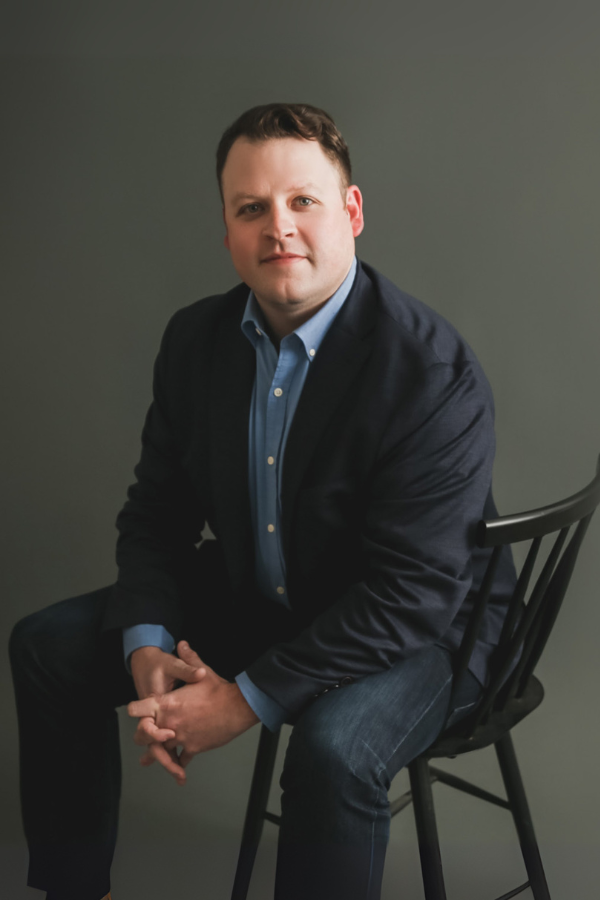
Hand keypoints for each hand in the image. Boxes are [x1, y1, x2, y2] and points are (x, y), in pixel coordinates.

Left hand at [128, 642, 258, 784]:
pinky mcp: (192, 747)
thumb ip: (188, 659)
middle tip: (144, 741)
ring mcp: (180, 737)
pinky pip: (181, 759)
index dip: (136, 710)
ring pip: (161, 751)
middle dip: (144, 737)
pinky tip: (179, 767)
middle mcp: (170, 722)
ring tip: (151, 761)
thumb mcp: (202, 671)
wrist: (236, 707)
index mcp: (167, 703)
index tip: (137, 712)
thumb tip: (182, 643)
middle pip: (144, 735)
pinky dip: (179, 763)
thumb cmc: (219, 691)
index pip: (139, 709)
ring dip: (158, 755)